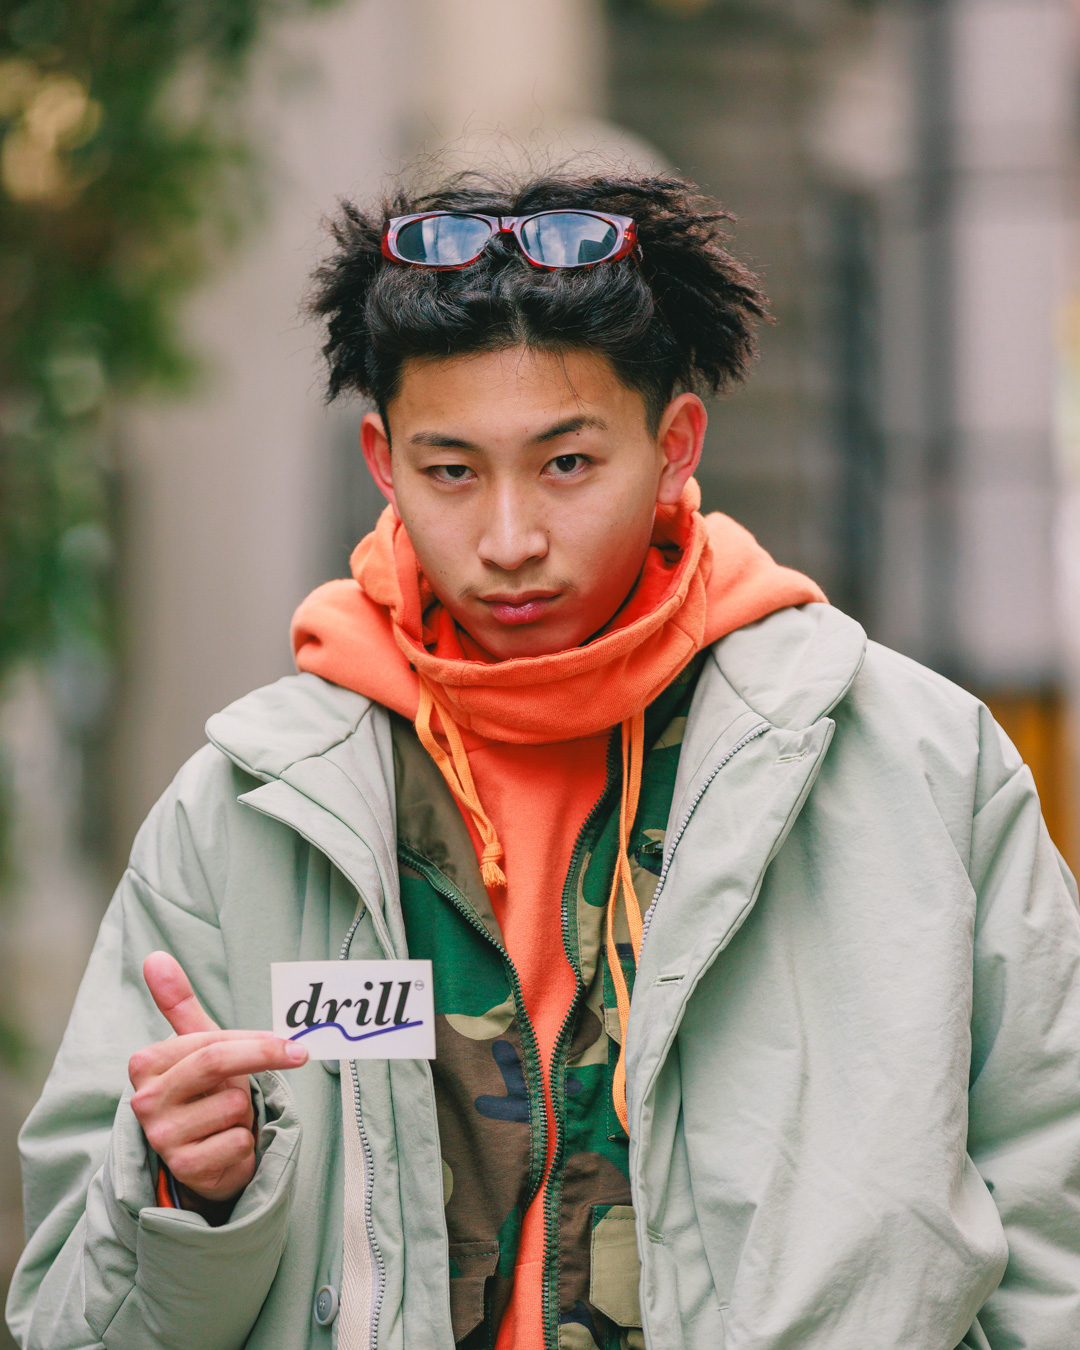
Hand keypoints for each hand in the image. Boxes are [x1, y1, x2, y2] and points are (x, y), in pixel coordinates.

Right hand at [129, 951, 306, 1209]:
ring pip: (234, 1105)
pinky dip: (245, 1141)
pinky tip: (228, 1143)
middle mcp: (145, 1101)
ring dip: (245, 1111)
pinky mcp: (185, 1169)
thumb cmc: (205, 1090)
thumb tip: (155, 957)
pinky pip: (238, 1140)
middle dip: (264, 1057)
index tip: (291, 1043)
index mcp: (145, 1064)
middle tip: (299, 1054)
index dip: (257, 1042)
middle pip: (217, 1064)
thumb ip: (178, 1003)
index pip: (210, 1043)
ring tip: (228, 1117)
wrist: (205, 1156)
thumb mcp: (196, 1045)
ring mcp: (163, 1137)